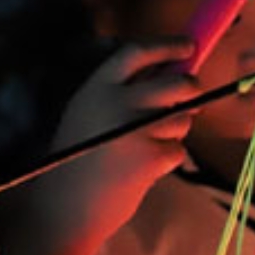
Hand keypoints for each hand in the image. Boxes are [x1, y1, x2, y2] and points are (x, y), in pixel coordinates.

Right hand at [32, 38, 200, 245]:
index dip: (166, 45)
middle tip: (192, 97)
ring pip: (183, 118)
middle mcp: (115, 102)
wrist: (62, 210)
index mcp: (95, 87)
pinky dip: (167, 160)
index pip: (136, 52)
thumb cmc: (78, 164)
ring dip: (175, 132)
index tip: (188, 44)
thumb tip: (174, 75)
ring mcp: (134, 128)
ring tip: (143, 151)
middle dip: (192, 88)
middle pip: (176, 82)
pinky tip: (140, 173)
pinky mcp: (150, 156)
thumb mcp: (87, 115)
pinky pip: (178, 150)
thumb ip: (122, 94)